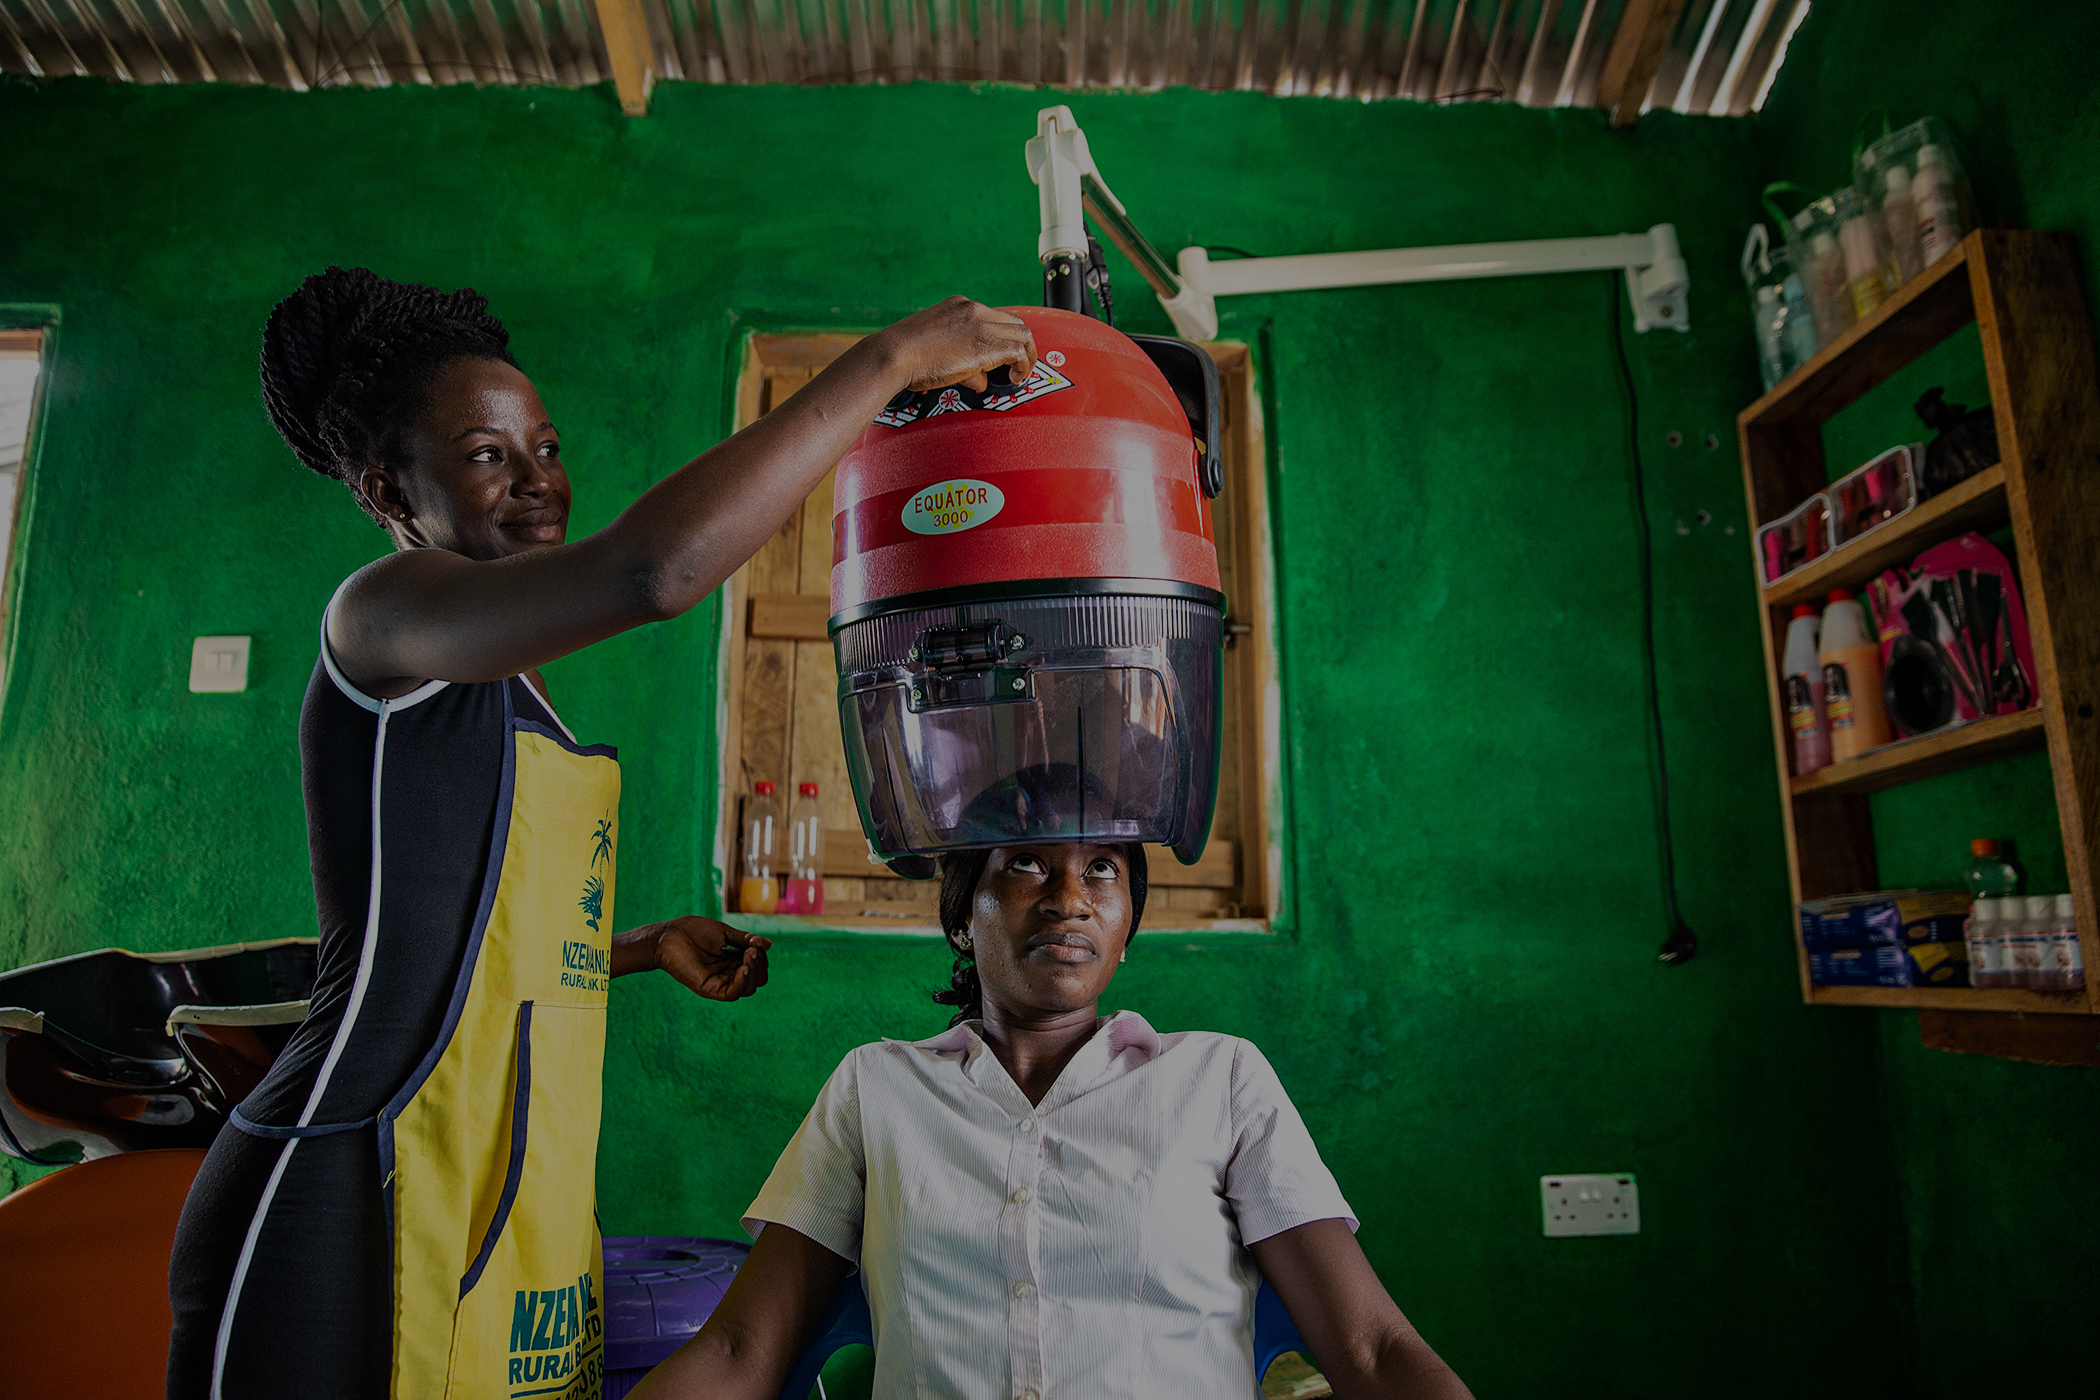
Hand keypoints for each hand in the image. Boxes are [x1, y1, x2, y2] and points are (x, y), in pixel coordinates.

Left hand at [615, 917, 771, 1000]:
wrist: (668, 935)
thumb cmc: (693, 931)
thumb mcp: (724, 933)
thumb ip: (745, 940)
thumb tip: (769, 945)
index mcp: (732, 961)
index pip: (757, 967)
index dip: (761, 956)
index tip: (756, 941)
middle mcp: (728, 974)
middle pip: (757, 980)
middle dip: (761, 964)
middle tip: (752, 948)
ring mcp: (719, 983)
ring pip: (748, 989)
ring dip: (754, 972)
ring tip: (748, 955)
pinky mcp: (708, 989)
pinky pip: (731, 994)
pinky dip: (742, 983)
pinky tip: (743, 968)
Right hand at [878, 296, 1037, 393]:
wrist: (893, 354)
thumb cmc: (903, 356)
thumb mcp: (935, 348)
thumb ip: (962, 361)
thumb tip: (980, 380)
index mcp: (960, 306)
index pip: (994, 317)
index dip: (1004, 337)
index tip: (1003, 355)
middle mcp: (973, 310)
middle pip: (1015, 322)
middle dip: (1022, 344)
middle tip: (1019, 365)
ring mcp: (981, 324)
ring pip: (1023, 334)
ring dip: (1027, 355)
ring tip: (1021, 373)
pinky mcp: (985, 344)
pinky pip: (1019, 352)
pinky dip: (1024, 365)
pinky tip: (1016, 378)